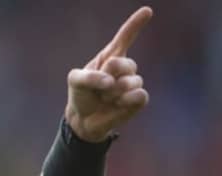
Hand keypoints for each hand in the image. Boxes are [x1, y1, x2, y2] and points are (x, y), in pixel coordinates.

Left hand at [65, 7, 152, 141]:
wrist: (83, 119)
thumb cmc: (81, 95)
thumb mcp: (75, 80)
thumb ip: (88, 76)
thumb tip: (110, 81)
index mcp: (110, 57)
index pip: (124, 37)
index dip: (135, 24)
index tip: (147, 11)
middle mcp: (124, 67)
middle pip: (123, 63)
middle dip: (108, 76)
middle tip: (100, 87)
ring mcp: (133, 82)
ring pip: (131, 81)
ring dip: (113, 92)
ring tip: (104, 98)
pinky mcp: (138, 99)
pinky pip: (139, 95)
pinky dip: (125, 100)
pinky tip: (117, 104)